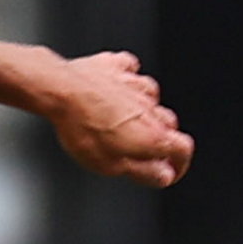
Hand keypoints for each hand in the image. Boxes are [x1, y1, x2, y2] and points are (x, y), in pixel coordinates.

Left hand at [36, 49, 192, 187]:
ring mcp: (133, 84)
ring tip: (128, 120)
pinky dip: (128, 78)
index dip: (180, 163)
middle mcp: (150, 107)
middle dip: (161, 138)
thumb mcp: (110, 164)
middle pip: (168, 124)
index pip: (183, 148)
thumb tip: (163, 176)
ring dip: (145, 110)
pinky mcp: (115, 67)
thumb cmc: (81, 128)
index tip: (169, 171)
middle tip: (144, 150)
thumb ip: (142, 170)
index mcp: (153, 133)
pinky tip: (119, 84)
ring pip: (152, 97)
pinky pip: (130, 70)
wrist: (59, 90)